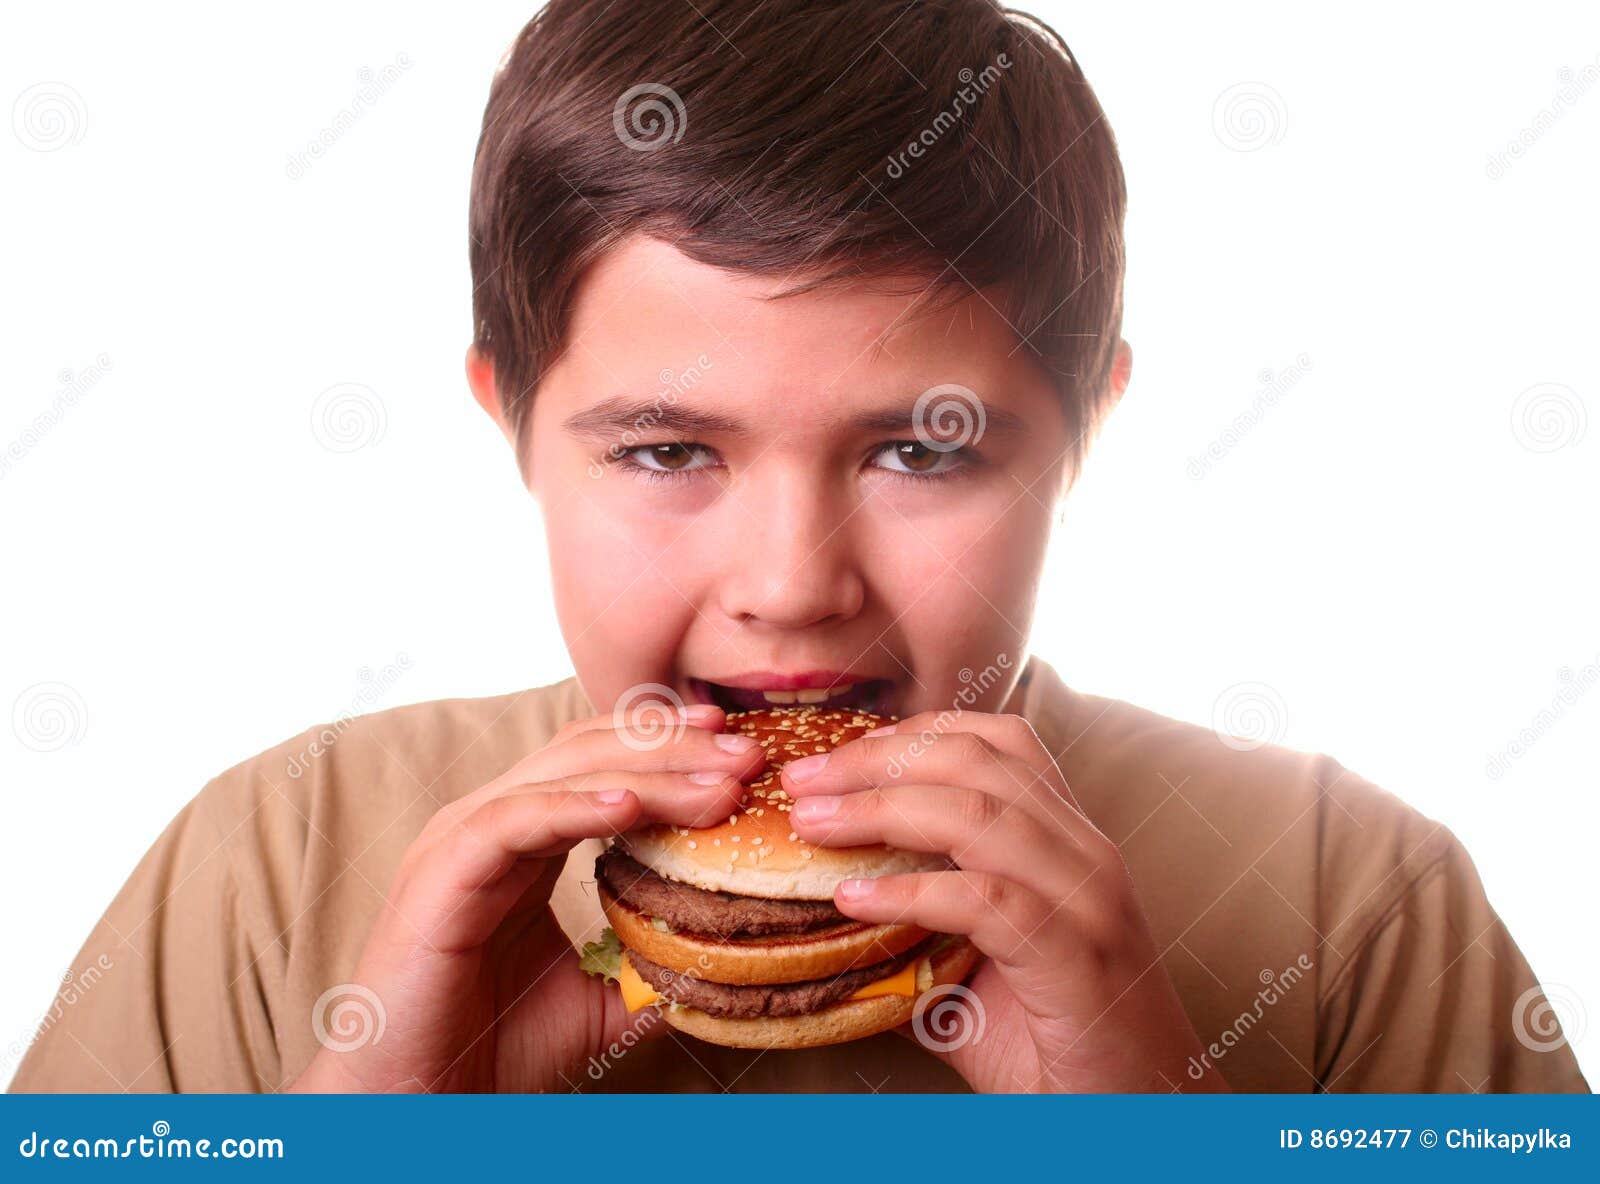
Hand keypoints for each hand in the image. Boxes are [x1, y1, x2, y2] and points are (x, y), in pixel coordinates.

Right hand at [286, 703, 764, 1092]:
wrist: (417, 1102)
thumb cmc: (490, 1049)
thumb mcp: (595, 1000)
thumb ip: (647, 969)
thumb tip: (721, 967)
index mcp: (522, 838)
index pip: (602, 764)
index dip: (670, 748)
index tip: (738, 748)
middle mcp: (491, 822)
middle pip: (591, 753)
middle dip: (675, 748)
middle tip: (747, 753)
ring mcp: (463, 837)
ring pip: (565, 775)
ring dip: (651, 772)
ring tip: (718, 781)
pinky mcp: (444, 868)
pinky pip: (518, 818)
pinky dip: (579, 806)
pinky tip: (634, 806)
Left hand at [782, 711, 1227, 1092]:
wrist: (1143, 1117)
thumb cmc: (1057, 1046)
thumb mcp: (979, 969)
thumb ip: (917, 931)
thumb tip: (828, 915)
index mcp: (1070, 840)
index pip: (999, 742)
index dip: (915, 732)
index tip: (842, 754)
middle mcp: (1086, 854)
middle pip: (975, 762)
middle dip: (876, 759)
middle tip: (803, 778)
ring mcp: (1087, 899)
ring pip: (976, 814)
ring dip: (878, 809)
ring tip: (812, 822)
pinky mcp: (1075, 954)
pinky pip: (983, 899)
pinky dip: (909, 892)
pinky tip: (852, 899)